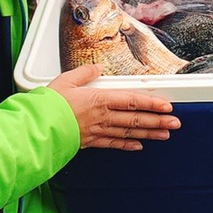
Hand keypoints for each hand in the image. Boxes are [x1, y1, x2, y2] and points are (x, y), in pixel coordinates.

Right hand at [49, 64, 181, 150]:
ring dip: (149, 134)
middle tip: (175, 123)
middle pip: (136, 119)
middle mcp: (103, 117)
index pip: (133, 101)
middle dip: (158, 121)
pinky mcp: (90, 142)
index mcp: (100, 99)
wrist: (36, 128)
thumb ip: (85, 73)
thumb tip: (97, 67)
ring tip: (164, 134)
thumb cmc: (49, 105)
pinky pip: (113, 144)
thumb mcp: (66, 80)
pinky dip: (128, 145)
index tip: (167, 106)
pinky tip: (138, 145)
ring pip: (129, 132)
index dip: (152, 103)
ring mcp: (98, 131)